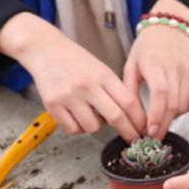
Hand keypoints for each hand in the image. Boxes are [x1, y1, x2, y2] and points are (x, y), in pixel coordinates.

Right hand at [0, 14, 143, 143]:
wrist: (44, 49)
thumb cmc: (74, 60)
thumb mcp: (99, 68)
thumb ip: (113, 90)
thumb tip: (131, 116)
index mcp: (102, 75)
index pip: (129, 101)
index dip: (139, 120)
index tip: (144, 129)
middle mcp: (87, 85)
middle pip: (116, 117)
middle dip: (128, 132)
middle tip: (133, 139)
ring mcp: (69, 96)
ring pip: (93, 127)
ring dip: (96, 126)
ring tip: (91, 115)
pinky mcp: (53, 105)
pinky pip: (73, 129)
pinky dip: (77, 128)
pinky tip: (76, 116)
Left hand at [124, 23, 188, 139]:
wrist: (169, 27)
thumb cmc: (146, 49)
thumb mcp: (131, 65)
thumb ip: (129, 90)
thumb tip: (131, 118)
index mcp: (154, 63)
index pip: (160, 94)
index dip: (157, 116)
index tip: (150, 131)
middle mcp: (174, 65)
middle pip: (173, 103)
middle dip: (164, 124)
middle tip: (155, 136)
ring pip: (185, 104)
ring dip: (174, 117)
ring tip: (163, 119)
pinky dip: (185, 109)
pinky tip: (174, 109)